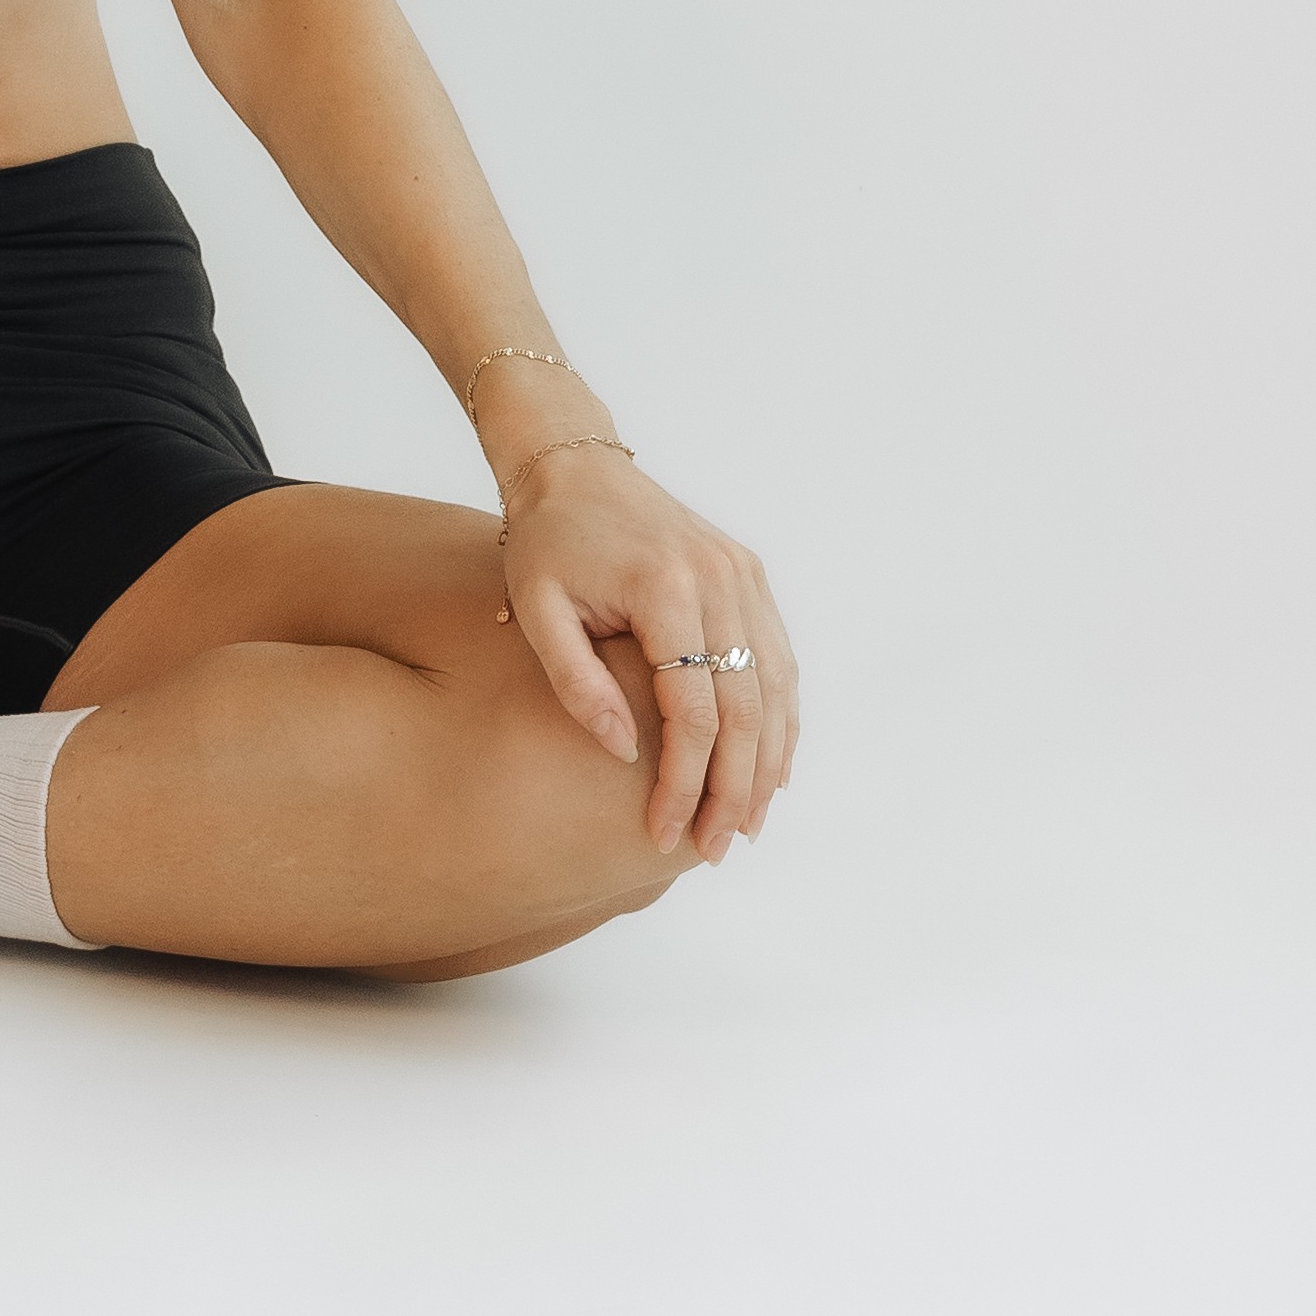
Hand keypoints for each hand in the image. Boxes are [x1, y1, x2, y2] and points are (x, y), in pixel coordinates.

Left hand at [496, 450, 798, 862]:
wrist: (573, 465)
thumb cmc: (546, 541)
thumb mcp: (537, 608)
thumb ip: (577, 683)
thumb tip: (625, 753)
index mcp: (665, 587)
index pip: (692, 712)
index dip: (683, 783)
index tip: (662, 835)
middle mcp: (719, 578)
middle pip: (744, 710)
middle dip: (731, 790)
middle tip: (712, 850)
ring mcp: (742, 574)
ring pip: (773, 690)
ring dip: (765, 765)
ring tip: (744, 825)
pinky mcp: (749, 574)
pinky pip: (777, 659)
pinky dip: (779, 718)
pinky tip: (769, 766)